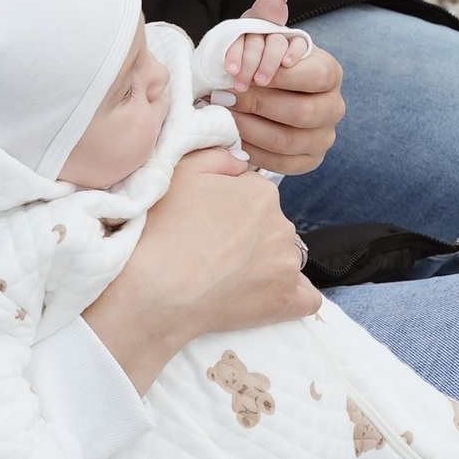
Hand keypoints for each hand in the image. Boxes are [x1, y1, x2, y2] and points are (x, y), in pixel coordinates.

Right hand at [81, 147, 318, 394]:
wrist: (153, 290)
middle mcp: (281, 225)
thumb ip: (220, 156)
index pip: (254, 196)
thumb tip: (242, 162)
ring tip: (226, 280)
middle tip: (212, 254)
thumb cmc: (162, 229)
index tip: (207, 225)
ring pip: (283, 260)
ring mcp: (286, 265)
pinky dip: (290, 298)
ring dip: (264, 267)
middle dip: (248, 238)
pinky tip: (267, 300)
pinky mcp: (285, 301)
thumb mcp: (184, 171)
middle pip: (270, 228)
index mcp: (262, 192)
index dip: (229, 210)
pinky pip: (305, 299)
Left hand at [229, 5, 341, 174]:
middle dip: (259, 103)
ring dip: (250, 127)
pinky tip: (231, 135)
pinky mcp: (308, 162)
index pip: (317, 75)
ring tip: (223, 114)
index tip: (252, 73)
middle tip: (227, 95)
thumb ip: (267, 19)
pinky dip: (252, 150)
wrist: (264, 99)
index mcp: (330, 73)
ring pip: (288, 140)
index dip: (284, 76)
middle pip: (302, 112)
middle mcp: (334, 107)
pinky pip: (280, 163)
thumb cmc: (263, 65)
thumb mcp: (263, 39)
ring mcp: (323, 138)